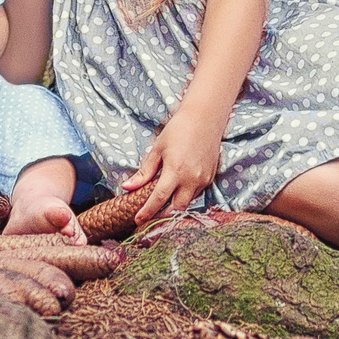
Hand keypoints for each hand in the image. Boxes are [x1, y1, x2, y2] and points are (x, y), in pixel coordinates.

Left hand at [122, 108, 223, 222]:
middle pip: (176, 208)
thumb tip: (127, 187)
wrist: (205, 117)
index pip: (159, 199)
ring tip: (162, 204)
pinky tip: (177, 190)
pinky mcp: (211, 177)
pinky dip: (186, 195)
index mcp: (175, 170)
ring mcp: (203, 179)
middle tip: (150, 216)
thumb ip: (144, 172)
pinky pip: (197, 193)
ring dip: (175, 205)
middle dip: (163, 215)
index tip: (138, 220)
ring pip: (188, 202)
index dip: (147, 212)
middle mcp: (191, 178)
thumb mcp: (157, 149)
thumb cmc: (178, 129)